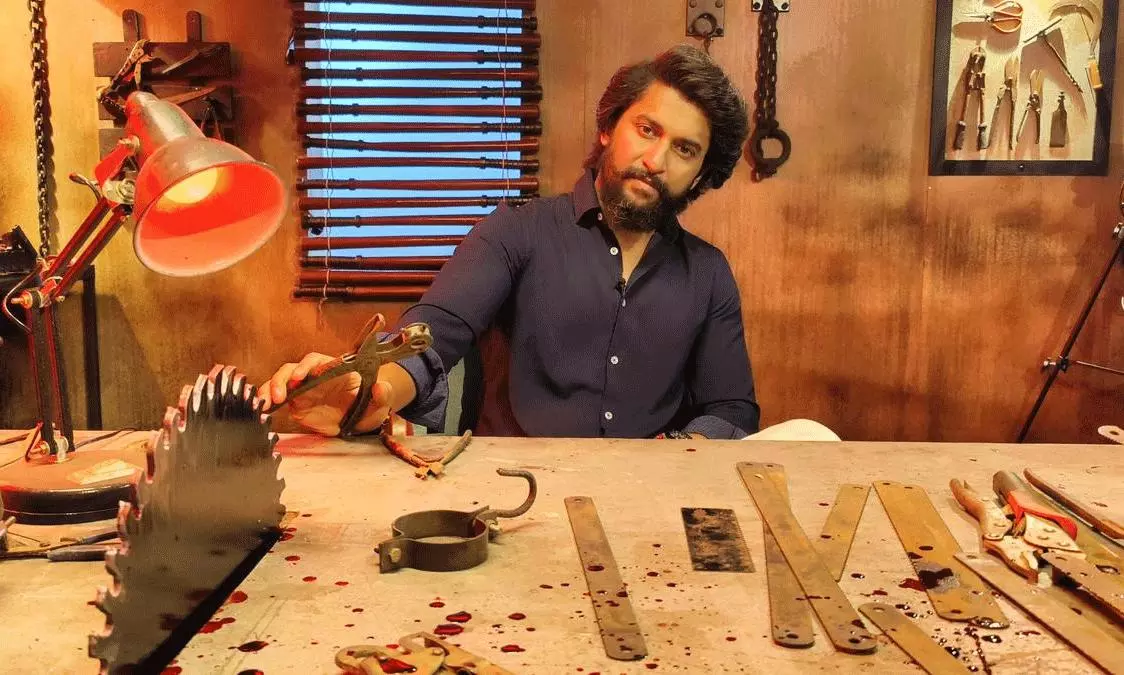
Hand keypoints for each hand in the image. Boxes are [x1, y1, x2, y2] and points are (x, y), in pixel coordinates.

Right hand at [256, 352, 392, 436]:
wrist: (360, 419)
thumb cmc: (369, 404)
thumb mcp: (380, 402)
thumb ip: (383, 395)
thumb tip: (380, 388)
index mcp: (335, 370)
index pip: (318, 361)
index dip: (308, 366)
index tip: (302, 375)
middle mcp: (315, 376)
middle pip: (294, 368)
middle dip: (285, 378)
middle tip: (281, 393)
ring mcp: (304, 389)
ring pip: (282, 381)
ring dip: (272, 388)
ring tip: (267, 401)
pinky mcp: (297, 403)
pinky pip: (278, 398)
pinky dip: (268, 400)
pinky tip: (263, 408)